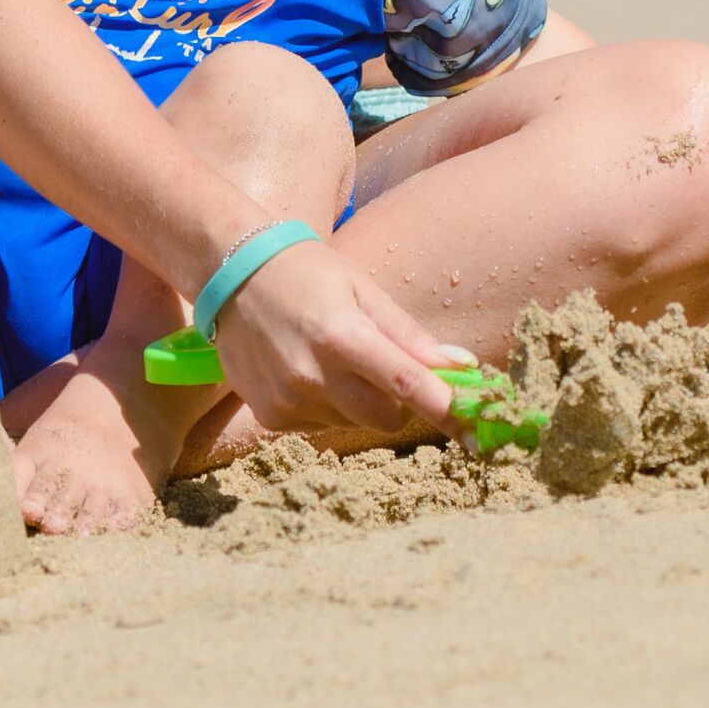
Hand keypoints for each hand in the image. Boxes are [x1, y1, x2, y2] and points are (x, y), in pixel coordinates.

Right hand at [204, 236, 459, 441]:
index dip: (447, 410)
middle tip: (385, 367)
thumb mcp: (363, 291)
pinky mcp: (270, 417)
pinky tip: (307, 369)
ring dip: (359, 401)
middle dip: (399, 401)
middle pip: (385, 418)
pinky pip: (321, 425)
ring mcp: (288, 399)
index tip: (477, 432)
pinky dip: (327, 406)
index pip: (407, 385)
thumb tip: (462, 367)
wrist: (232, 276)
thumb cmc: (308, 275)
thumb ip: (410, 335)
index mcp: (342, 335)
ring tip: (333, 357)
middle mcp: (312, 374)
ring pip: (353, 423)